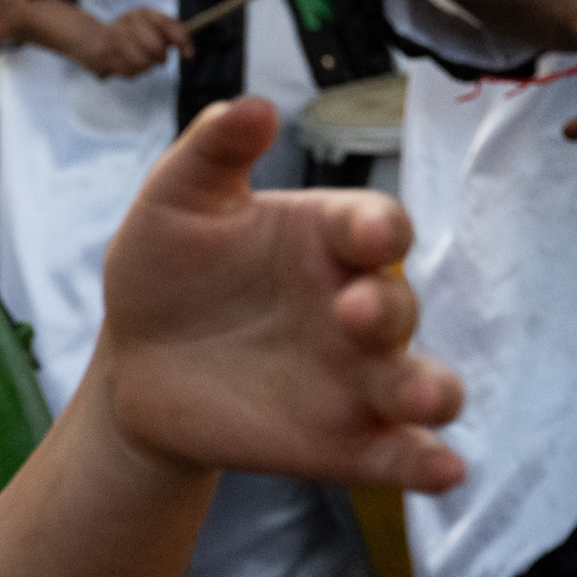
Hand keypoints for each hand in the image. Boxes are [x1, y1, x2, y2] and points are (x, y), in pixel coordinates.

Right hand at [73, 7, 193, 78]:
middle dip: (160, 58)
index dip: (182, 41)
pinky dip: (131, 72)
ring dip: (144, 67)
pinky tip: (124, 63)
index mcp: (142, 13)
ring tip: (136, 60)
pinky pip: (131, 72)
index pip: (169, 25)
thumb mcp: (146, 25)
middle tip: (157, 58)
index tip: (188, 54)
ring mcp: (116, 38)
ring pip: (145, 64)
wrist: (89, 37)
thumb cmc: (125, 34)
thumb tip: (186, 48)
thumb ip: (167, 31)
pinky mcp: (106, 55)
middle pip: (157, 48)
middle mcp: (129, 22)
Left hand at [89, 97, 462, 492]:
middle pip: (398, 304)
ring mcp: (357, 377)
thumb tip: (255, 104)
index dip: (378, 229)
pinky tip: (439, 472)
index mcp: (325, 239)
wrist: (137, 363)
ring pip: (421, 383)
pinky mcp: (346, 441)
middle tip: (351, 313)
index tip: (367, 236)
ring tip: (420, 399)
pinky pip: (401, 455)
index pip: (375, 225)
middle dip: (387, 308)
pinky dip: (427, 464)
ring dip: (431, 390)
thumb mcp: (174, 201)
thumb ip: (213, 151)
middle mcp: (355, 306)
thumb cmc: (166, 269)